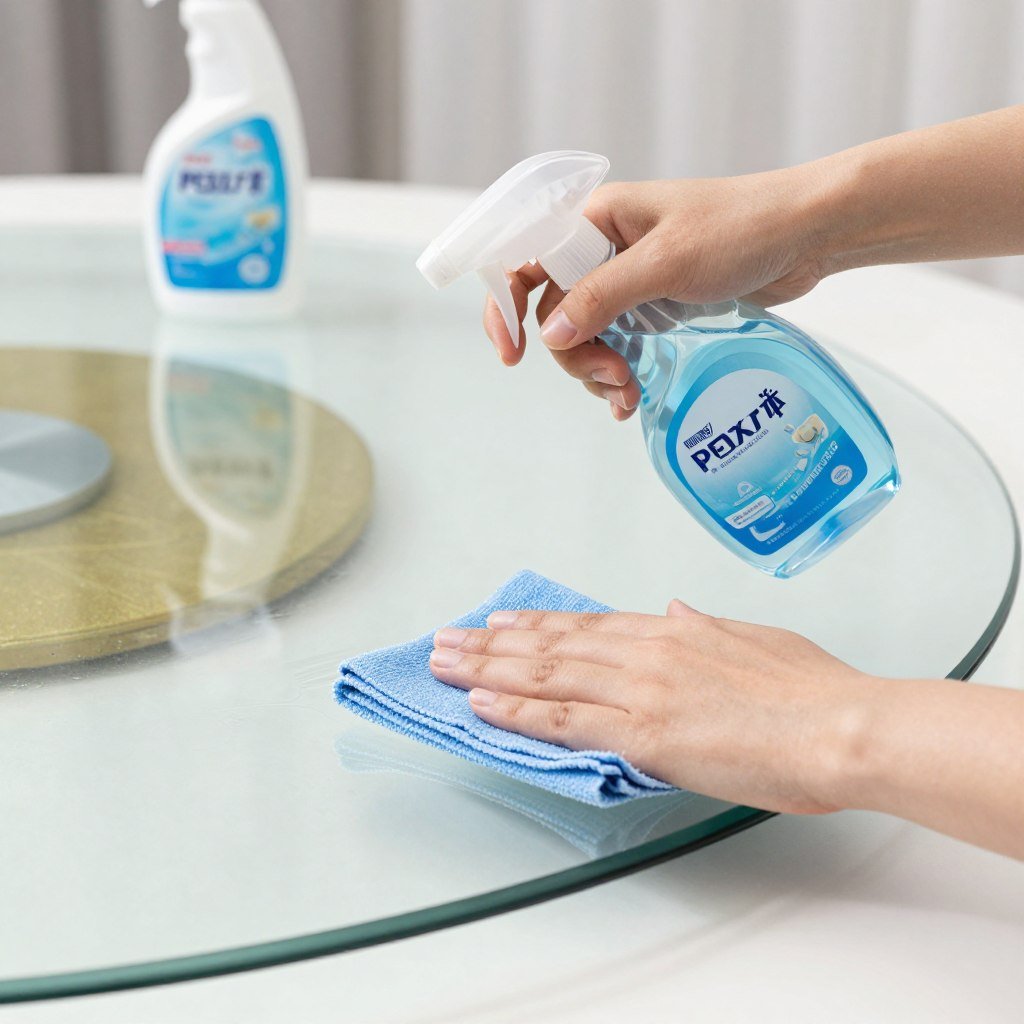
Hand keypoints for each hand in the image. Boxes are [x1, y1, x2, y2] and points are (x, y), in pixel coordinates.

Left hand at [429, 601, 879, 814]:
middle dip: (493, 642)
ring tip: (444, 663)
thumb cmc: (813, 688)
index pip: (587, 625)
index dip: (537, 624)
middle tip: (448, 637)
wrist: (840, 726)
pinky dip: (516, 710)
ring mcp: (639, 691)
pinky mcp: (643, 734)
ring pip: (544, 675)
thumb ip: (707, 625)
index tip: (502, 620)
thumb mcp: (756, 638)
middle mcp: (646, 652)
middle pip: (552, 645)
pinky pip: (562, 719)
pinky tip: (480, 704)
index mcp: (673, 631)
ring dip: (487, 669)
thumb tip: (674, 609)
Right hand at [483, 164, 829, 419]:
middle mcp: (602, 249)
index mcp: (593, 220)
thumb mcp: (666, 263)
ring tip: (631, 393)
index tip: (512, 356)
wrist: (807, 235)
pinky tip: (630, 398)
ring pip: (584, 337)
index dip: (506, 307)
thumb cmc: (742, 229)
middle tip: (616, 379)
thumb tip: (549, 334)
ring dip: (598, 373)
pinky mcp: (653, 306)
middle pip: (555, 314)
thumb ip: (602, 296)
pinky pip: (616, 346)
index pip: (525, 262)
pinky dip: (617, 375)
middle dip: (576, 355)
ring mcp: (628, 281)